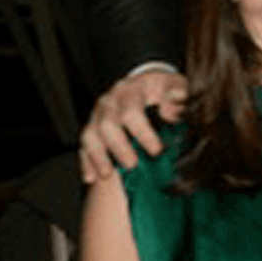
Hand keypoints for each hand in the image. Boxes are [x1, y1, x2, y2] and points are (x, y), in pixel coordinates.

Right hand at [81, 69, 188, 183]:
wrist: (146, 82)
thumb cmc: (164, 87)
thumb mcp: (175, 84)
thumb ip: (178, 92)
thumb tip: (172, 106)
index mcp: (130, 89)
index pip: (131, 111)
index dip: (143, 133)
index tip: (156, 150)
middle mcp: (109, 101)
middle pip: (106, 124)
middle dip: (119, 147)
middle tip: (132, 165)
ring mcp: (97, 114)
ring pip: (89, 135)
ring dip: (98, 156)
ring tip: (107, 175)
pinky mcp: (91, 127)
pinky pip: (83, 145)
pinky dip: (86, 162)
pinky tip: (91, 178)